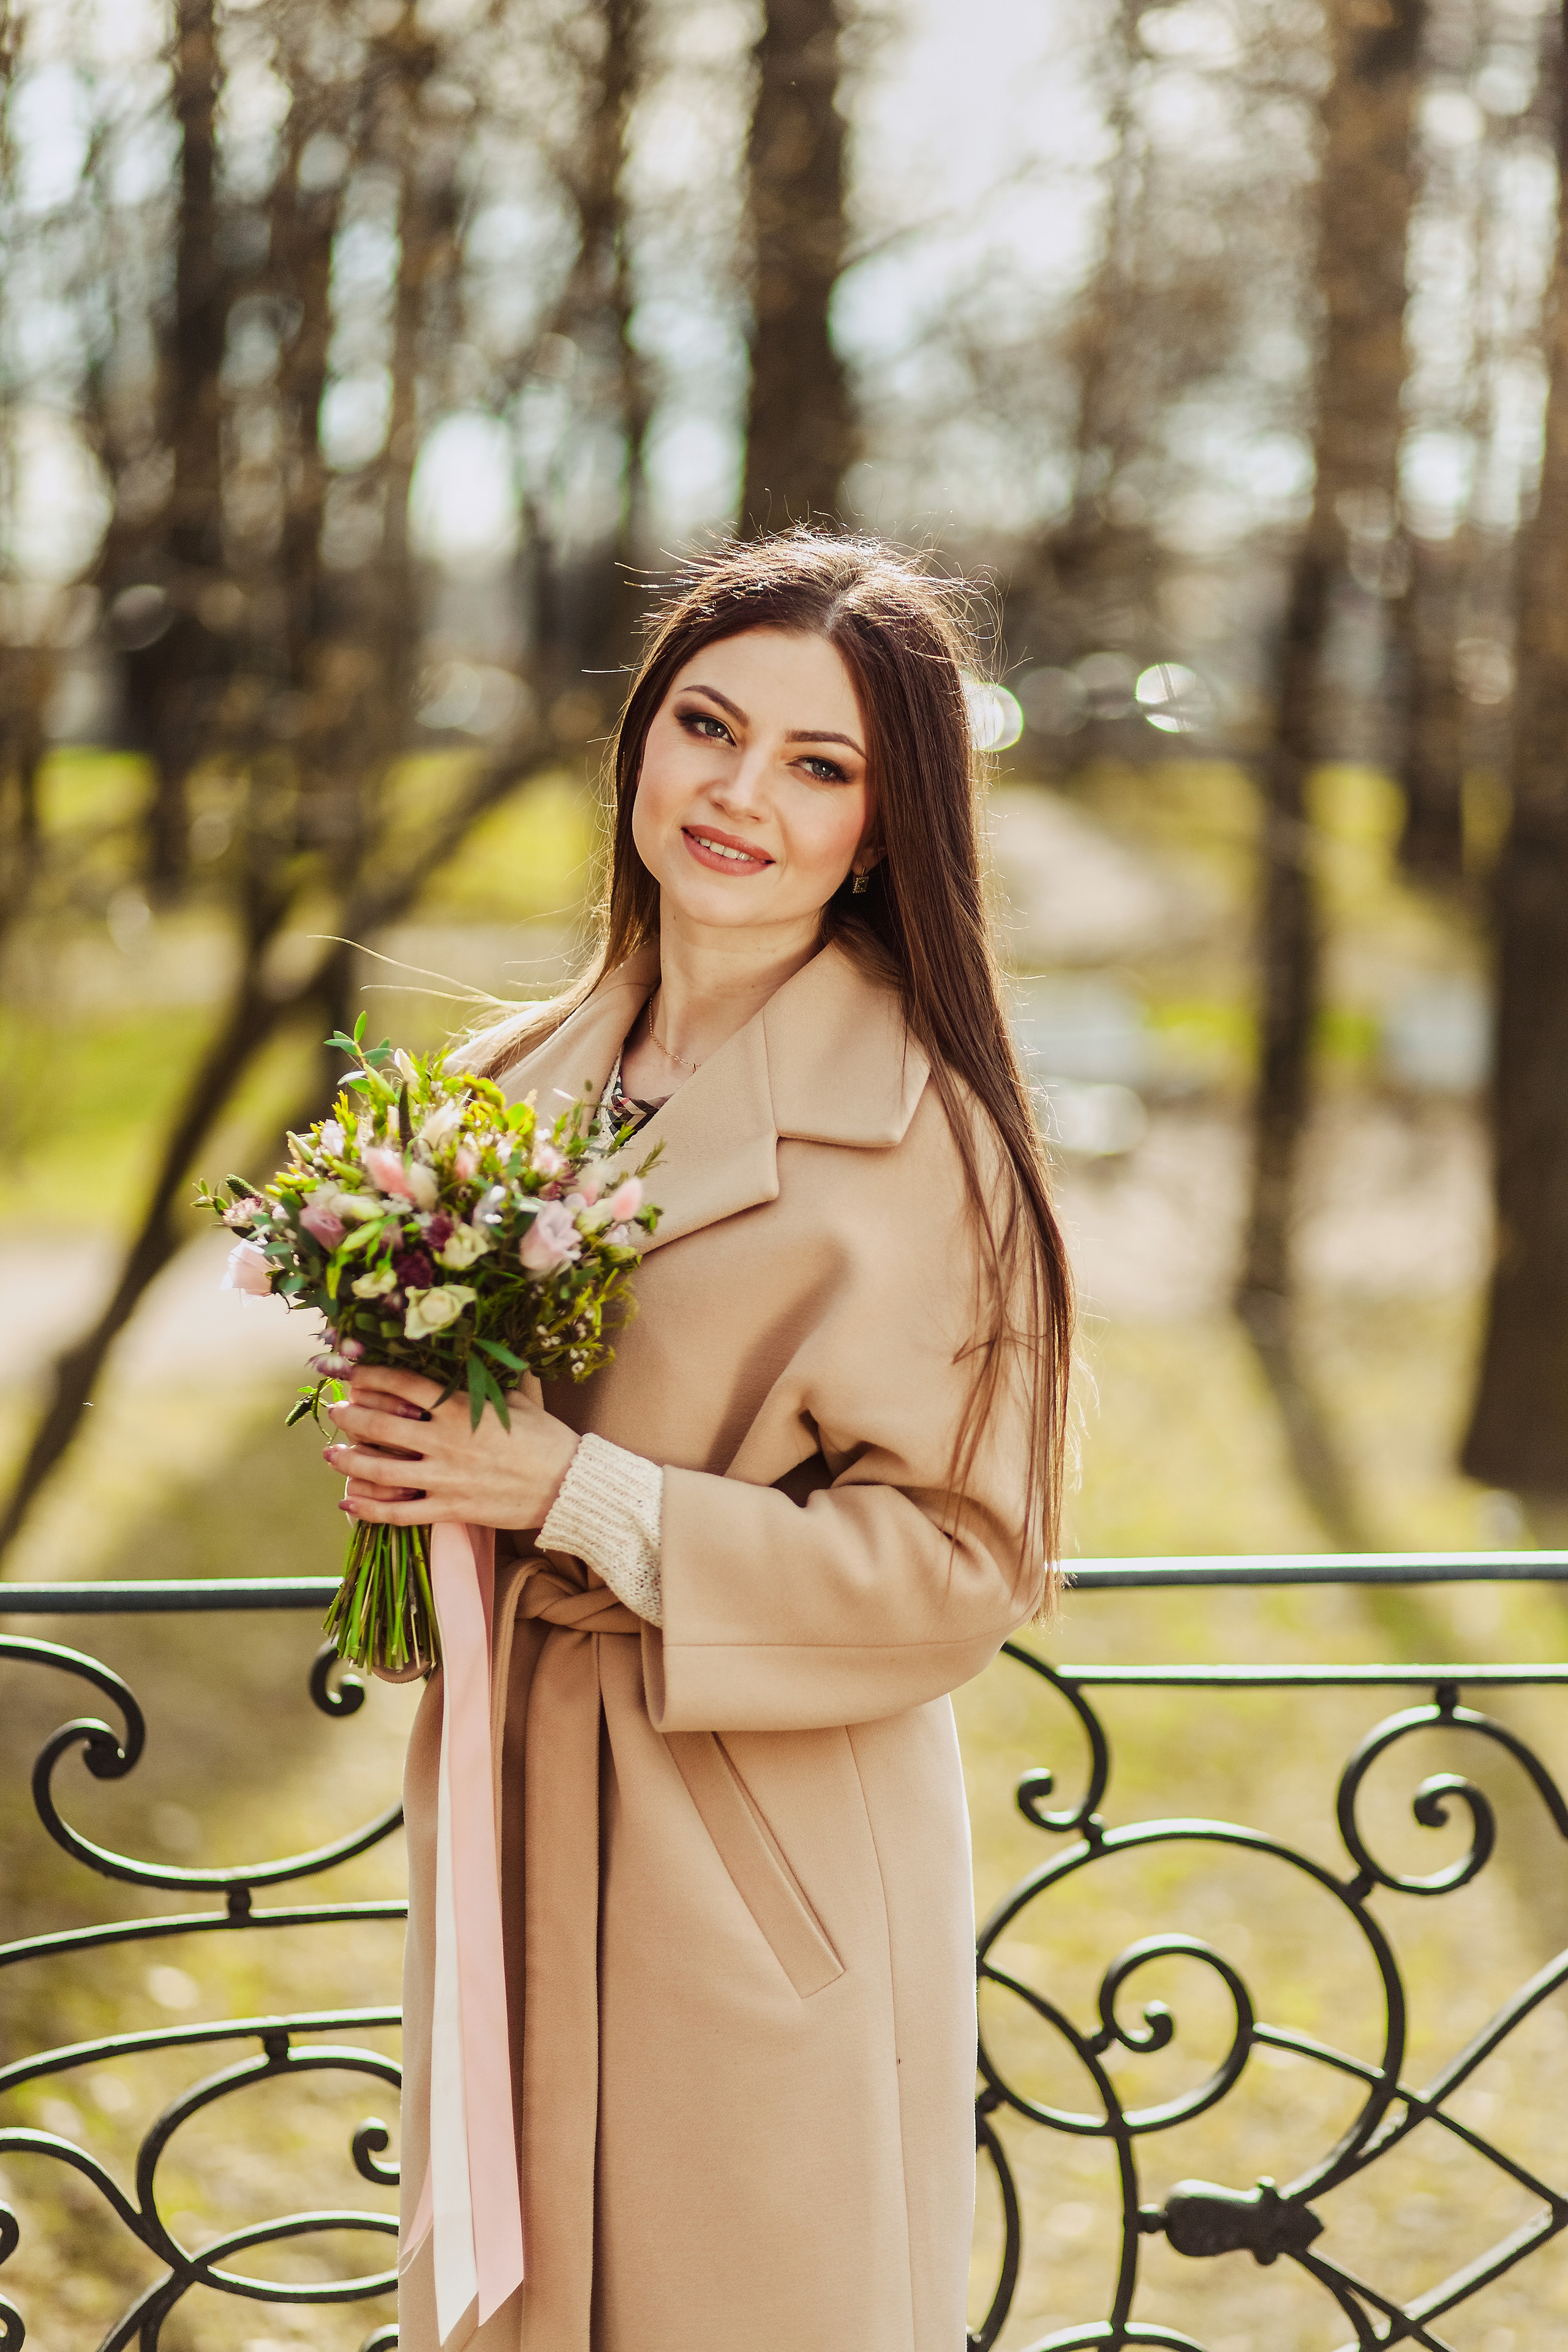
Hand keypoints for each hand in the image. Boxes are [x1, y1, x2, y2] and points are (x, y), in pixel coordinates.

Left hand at [322, 1365, 578, 1531]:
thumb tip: (470, 1356)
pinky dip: (368, 1510)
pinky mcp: (449, 1509)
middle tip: (336, 1410)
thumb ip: (485, 1381)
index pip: (403, 1384)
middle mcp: (445, 1441)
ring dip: (348, 1461)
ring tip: (331, 1454)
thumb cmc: (546, 1437)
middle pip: (380, 1425)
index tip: (353, 1372)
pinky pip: (399, 1513)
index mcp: (461, 1408)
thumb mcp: (516, 1398)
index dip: (371, 1376)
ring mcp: (444, 1478)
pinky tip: (348, 1504)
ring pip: (380, 1471)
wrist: (568, 1485)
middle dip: (350, 1416)